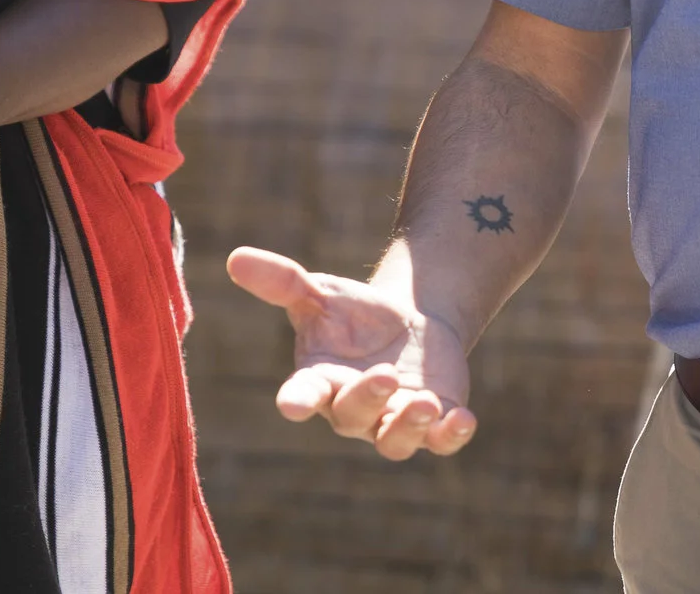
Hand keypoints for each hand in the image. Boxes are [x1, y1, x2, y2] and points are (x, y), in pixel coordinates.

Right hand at [226, 246, 478, 460]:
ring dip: (409, 425)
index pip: (303, 395)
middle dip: (368, 398)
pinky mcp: (434, 424)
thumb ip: (281, 281)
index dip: (297, 401)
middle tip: (386, 374)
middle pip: (353, 416)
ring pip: (395, 441)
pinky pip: (441, 442)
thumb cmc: (353, 315)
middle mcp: (353, 410)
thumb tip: (235, 257)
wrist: (409, 324)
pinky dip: (451, 435)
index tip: (292, 406)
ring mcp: (393, 420)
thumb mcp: (319, 293)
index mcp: (320, 380)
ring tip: (426, 402)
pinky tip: (464, 417)